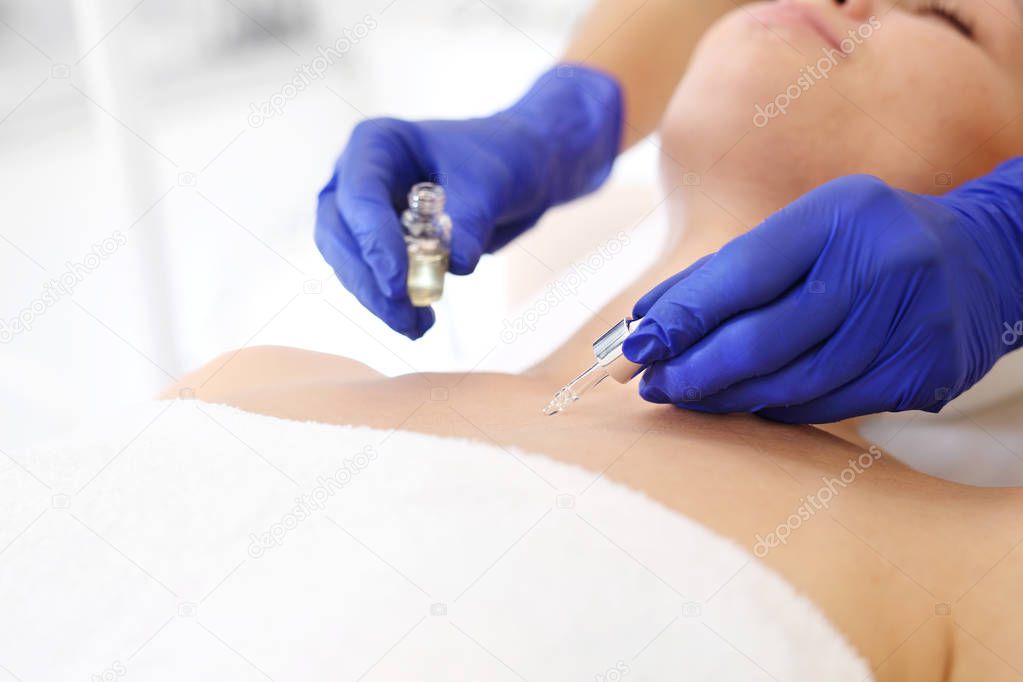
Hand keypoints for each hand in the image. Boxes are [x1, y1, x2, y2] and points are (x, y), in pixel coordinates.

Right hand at [315, 65, 621, 338]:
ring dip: (379, 301)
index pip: (359, 196)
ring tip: (418, 327)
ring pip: (349, 263)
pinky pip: (371, 279)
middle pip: (339, 235)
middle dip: (369, 281)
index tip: (397, 285)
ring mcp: (362, 213)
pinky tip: (418, 324)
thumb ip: (470, 221)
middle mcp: (357, 177)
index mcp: (376, 144)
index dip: (373, 242)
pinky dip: (391, 304)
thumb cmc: (500, 160)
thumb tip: (455, 265)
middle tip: (404, 315)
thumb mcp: (491, 185)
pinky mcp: (378, 245)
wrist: (514, 173)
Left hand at [622, 162, 1022, 422]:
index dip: (682, 317)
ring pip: (792, 384)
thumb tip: (647, 320)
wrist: (980, 260)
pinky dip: (778, 409)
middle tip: (653, 385)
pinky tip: (749, 403)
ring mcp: (909, 323)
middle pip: (762, 341)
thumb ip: (724, 272)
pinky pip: (828, 406)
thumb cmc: (864, 241)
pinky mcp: (924, 372)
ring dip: (727, 398)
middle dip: (693, 371)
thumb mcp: (802, 230)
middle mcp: (880, 265)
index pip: (741, 273)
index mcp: (838, 215)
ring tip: (687, 397)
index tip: (636, 347)